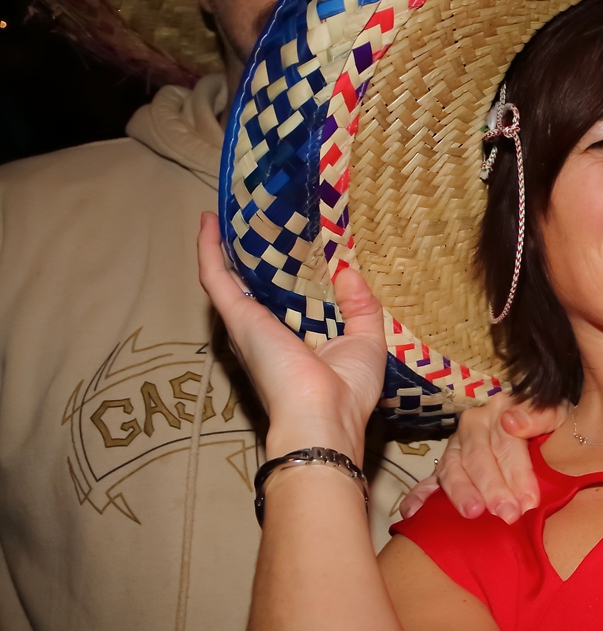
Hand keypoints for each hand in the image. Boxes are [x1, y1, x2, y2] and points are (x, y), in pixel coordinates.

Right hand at [195, 213, 380, 459]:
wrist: (321, 417)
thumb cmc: (347, 390)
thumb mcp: (366, 341)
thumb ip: (361, 306)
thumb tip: (349, 272)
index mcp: (297, 339)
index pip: (290, 298)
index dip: (290, 271)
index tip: (296, 242)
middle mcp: (267, 331)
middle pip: (256, 284)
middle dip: (253, 254)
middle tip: (256, 218)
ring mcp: (247, 324)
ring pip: (230, 277)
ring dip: (225, 246)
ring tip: (227, 214)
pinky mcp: (237, 317)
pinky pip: (216, 275)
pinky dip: (209, 248)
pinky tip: (208, 220)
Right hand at [401, 393, 559, 522]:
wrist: (540, 427)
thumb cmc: (549, 426)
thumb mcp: (557, 413)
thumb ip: (539, 415)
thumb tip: (511, 422)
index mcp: (500, 410)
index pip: (506, 443)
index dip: (518, 472)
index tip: (530, 501)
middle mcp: (473, 426)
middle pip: (479, 458)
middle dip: (493, 488)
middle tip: (507, 515)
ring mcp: (455, 446)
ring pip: (452, 469)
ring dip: (461, 493)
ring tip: (472, 512)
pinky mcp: (444, 466)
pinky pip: (427, 480)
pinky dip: (419, 496)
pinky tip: (414, 512)